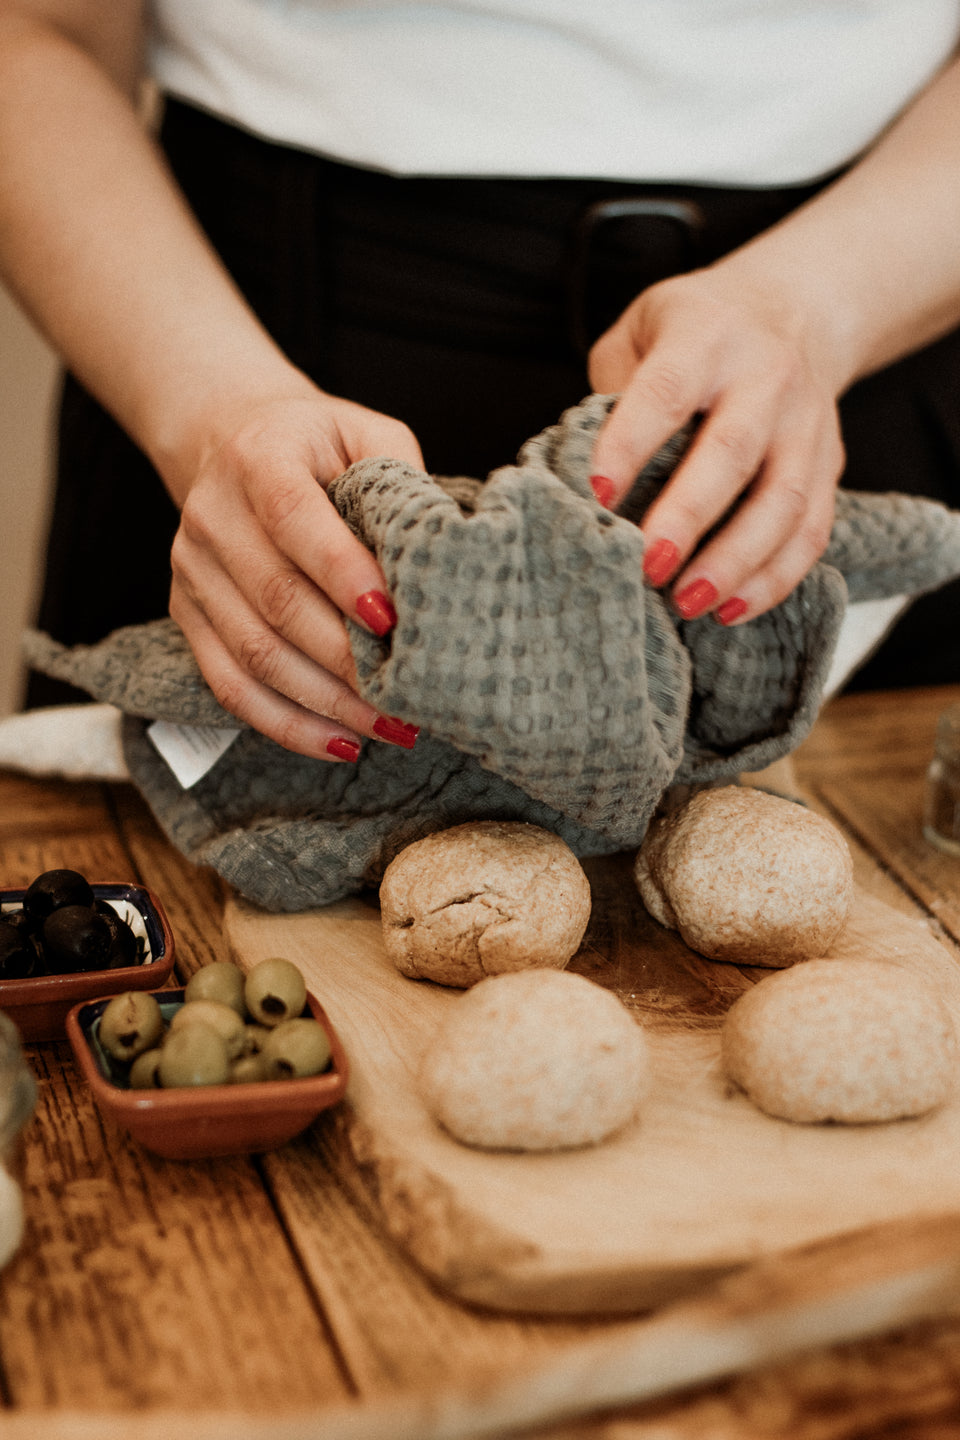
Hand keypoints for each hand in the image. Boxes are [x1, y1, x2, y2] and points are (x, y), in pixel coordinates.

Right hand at [168, 386, 423, 759]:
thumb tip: (441, 561)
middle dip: (348, 659)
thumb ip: (401, 479)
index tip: (393, 620)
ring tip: (391, 727)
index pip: (294, 519)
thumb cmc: (318, 444)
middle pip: (276, 602)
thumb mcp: (365, 432)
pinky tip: (340, 743)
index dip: (343, 573)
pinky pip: (230, 686)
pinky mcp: (187, 615)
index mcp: (258, 457)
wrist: (228, 441)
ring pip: (255, 655)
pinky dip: (286, 724)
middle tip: (412, 695)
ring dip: (328, 703)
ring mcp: (192, 572)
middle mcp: (212, 516)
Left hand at [587, 267, 844, 624]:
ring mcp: (806, 423)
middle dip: (687, 518)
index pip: (667, 391)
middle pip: (731, 453)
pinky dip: (773, 578)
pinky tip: (730, 609)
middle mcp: (766, 376)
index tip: (597, 496)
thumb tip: (582, 474)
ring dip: (734, 561)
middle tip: (648, 568)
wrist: (792, 309)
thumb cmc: (692, 332)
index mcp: (707, 335)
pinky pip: (811, 529)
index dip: (631, 444)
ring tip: (688, 603)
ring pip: (782, 501)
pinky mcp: (829, 464)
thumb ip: (611, 389)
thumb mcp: (640, 329)